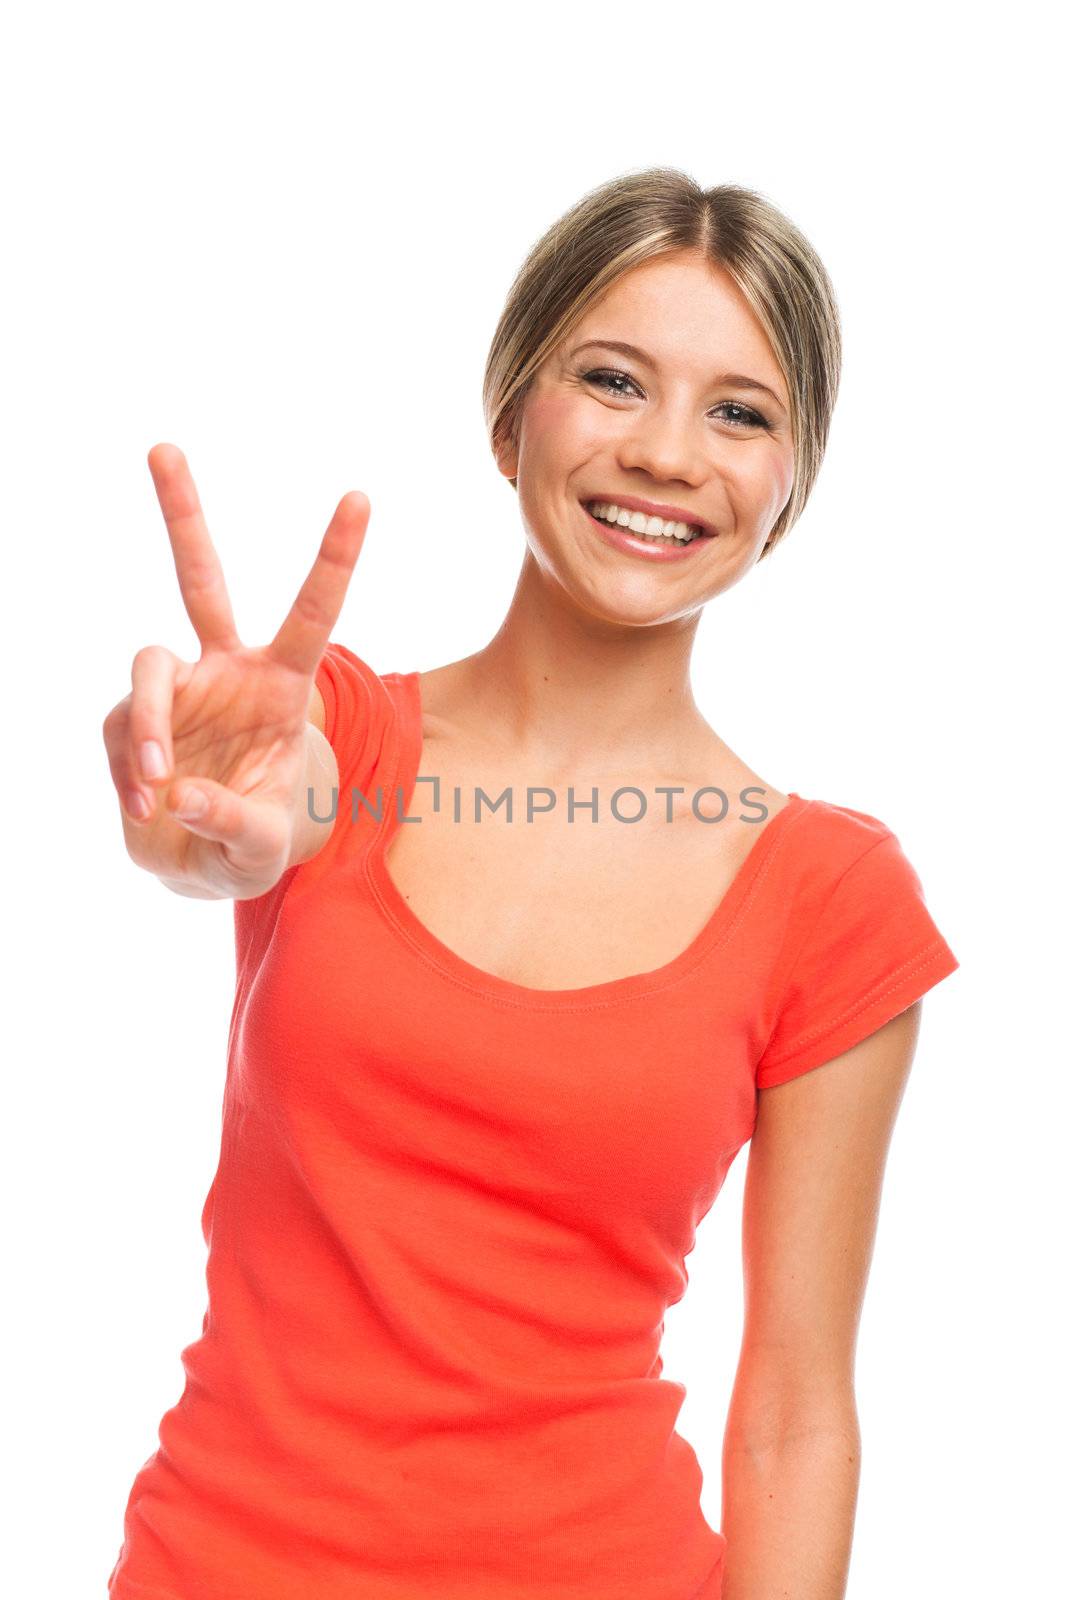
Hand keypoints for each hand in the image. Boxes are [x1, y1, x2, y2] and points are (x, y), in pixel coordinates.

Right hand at [102, 442, 368, 898]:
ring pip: (145, 666)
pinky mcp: (130, 718)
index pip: (312, 613)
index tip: (360, 497)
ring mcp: (174, 690)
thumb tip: (182, 793)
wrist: (204, 861)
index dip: (334, 558)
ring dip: (147, 725)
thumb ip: (235, 824)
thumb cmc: (254, 840)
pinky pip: (121, 733)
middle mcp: (225, 670)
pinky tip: (149, 809)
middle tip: (162, 447)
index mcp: (281, 684)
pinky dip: (129, 775)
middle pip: (200, 579)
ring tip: (158, 785)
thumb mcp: (262, 846)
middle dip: (182, 514)